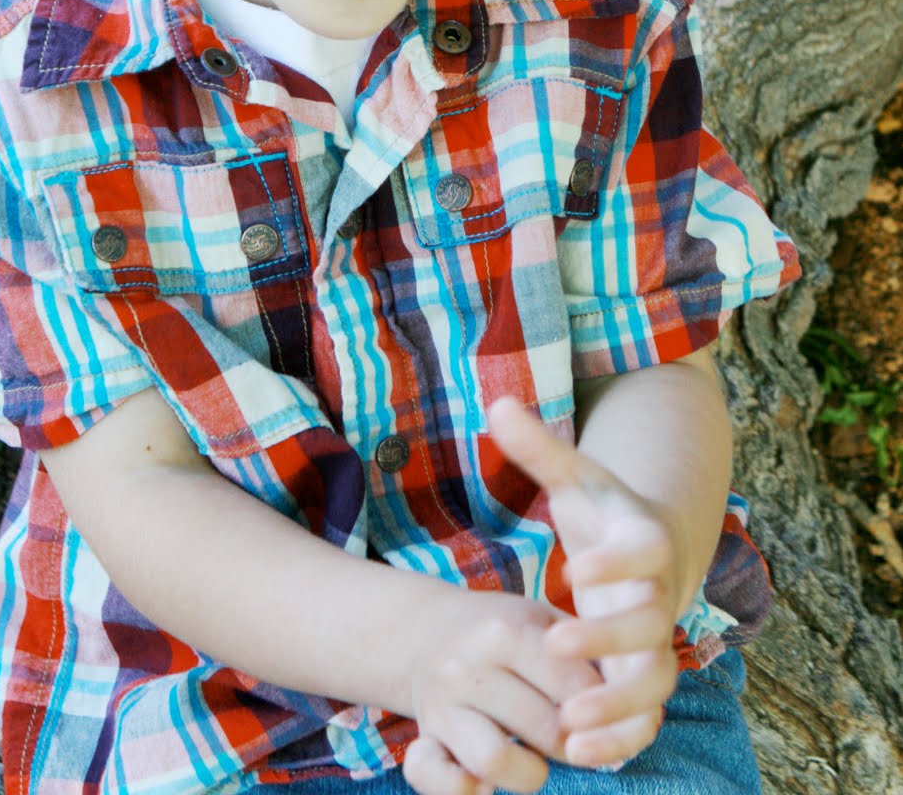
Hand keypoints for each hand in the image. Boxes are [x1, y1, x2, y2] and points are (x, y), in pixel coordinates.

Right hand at [402, 586, 604, 794]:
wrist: (426, 628)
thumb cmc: (505, 630)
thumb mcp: (544, 622)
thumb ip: (589, 659)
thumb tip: (641, 716)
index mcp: (505, 629)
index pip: (575, 687)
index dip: (607, 709)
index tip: (614, 714)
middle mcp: (469, 665)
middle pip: (546, 728)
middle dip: (578, 744)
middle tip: (583, 739)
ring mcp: (442, 702)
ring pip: (495, 758)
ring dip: (531, 772)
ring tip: (539, 761)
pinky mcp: (425, 734)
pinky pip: (433, 776)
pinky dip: (461, 790)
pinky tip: (485, 786)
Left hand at [483, 396, 682, 771]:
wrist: (649, 556)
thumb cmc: (605, 514)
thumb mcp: (574, 477)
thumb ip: (539, 447)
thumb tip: (496, 402)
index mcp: (645, 540)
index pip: (644, 550)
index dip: (617, 560)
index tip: (576, 567)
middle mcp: (659, 596)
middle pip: (652, 623)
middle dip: (607, 637)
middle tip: (556, 646)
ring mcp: (656, 643)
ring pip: (655, 682)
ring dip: (617, 706)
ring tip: (568, 725)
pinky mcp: (644, 678)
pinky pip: (646, 718)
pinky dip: (621, 738)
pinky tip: (578, 753)